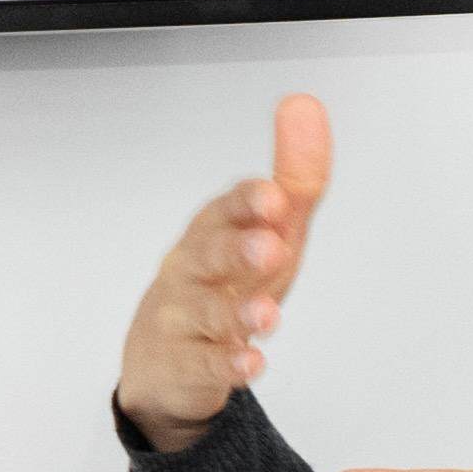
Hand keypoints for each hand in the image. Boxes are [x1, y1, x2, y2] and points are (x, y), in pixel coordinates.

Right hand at [118, 94, 332, 453]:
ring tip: (266, 315)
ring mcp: (183, 318)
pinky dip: (226, 365)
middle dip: (236, 249)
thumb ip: (295, 174)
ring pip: (204, 311)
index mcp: (213, 230)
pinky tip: (250, 362)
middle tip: (268, 246)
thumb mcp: (269, 230)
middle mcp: (192, 269)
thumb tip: (305, 106)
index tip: (272, 196)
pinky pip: (203, 364)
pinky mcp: (184, 364)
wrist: (167, 358)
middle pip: (208, 255)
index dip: (247, 204)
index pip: (226, 209)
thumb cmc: (225, 283)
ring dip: (236, 312)